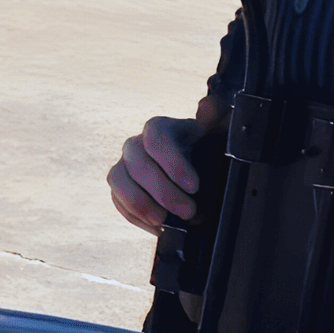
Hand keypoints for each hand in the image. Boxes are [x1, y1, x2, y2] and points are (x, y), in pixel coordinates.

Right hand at [110, 114, 207, 232]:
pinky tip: (157, 228)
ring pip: (118, 180)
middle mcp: (138, 143)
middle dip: (163, 192)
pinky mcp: (120, 186)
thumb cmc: (206, 149)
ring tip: (166, 223)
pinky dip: (135, 216)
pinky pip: (117, 200)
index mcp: (162, 128)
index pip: (157, 138)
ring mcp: (125, 165)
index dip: (173, 163)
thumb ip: (216, 119)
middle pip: (138, 163)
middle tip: (189, 212)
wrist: (194, 170)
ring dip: (141, 205)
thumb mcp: (216, 134)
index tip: (194, 186)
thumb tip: (208, 105)